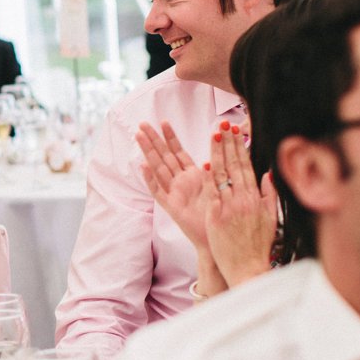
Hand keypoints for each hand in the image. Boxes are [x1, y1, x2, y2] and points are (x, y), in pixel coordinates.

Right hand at [136, 121, 217, 261]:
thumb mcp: (221, 186)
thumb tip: (216, 150)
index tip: (164, 121)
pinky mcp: (171, 207)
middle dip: (154, 140)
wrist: (218, 239)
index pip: (179, 152)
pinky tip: (143, 166)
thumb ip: (217, 169)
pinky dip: (150, 180)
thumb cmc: (220, 214)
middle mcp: (181, 182)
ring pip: (158, 169)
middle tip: (142, 124)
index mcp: (193, 176)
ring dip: (148, 153)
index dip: (171, 137)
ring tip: (139, 137)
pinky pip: (158, 192)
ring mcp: (174, 193)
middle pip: (164, 157)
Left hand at [203, 126, 276, 287]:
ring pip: (221, 174)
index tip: (236, 133)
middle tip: (223, 126)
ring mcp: (230, 207)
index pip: (246, 167)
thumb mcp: (270, 219)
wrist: (248, 268)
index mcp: (256, 198)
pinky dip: (208, 177)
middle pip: (234, 166)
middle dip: (228, 144)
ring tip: (213, 136)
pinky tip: (204, 162)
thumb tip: (267, 174)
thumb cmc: (258, 247)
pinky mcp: (217, 217)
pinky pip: (211, 192)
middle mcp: (244, 199)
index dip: (240, 148)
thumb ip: (269, 195)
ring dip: (217, 153)